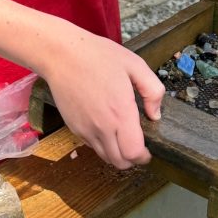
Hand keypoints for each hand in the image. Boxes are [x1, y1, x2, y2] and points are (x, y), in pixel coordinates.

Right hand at [44, 28, 164, 170]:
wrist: (62, 55)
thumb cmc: (99, 56)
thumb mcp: (135, 65)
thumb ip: (153, 91)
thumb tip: (155, 114)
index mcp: (120, 113)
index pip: (133, 153)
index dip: (144, 156)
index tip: (149, 148)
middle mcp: (102, 127)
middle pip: (120, 162)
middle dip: (133, 159)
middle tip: (139, 145)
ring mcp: (85, 130)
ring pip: (105, 157)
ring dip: (117, 154)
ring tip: (124, 137)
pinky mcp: (74, 128)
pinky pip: (92, 146)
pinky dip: (103, 145)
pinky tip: (108, 127)